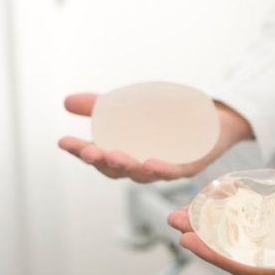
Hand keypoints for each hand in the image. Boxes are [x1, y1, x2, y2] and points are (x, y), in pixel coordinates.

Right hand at [58, 93, 252, 182]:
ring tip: (114, 155)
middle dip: (101, 161)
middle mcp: (141, 165)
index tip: (63, 142)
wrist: (211, 117)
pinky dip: (162, 169)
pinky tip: (151, 163)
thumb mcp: (128, 108)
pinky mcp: (189, 164)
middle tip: (87, 152)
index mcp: (124, 154)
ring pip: (142, 173)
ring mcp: (164, 167)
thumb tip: (66, 102)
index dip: (79, 152)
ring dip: (127, 166)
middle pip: (116, 169)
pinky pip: (175, 171)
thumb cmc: (166, 118)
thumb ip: (100, 107)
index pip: (97, 156)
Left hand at [167, 207, 274, 274]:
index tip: (188, 239)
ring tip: (191, 204)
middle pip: (238, 244)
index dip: (215, 253)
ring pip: (248, 228)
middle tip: (173, 217)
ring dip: (220, 217)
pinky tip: (228, 194)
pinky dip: (246, 204)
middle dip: (205, 232)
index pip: (246, 263)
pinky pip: (267, 213)